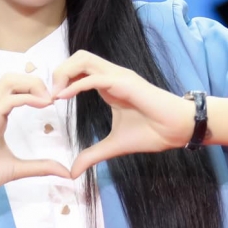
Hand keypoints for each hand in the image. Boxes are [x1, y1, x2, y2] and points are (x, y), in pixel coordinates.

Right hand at [0, 73, 70, 202]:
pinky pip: (9, 99)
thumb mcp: (16, 169)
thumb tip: (64, 172)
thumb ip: (40, 167)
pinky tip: (43, 105)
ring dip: (32, 85)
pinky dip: (28, 98)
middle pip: (12, 78)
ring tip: (48, 100)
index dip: (35, 90)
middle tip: (53, 98)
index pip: (14, 89)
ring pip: (10, 81)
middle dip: (36, 82)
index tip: (53, 102)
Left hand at [52, 50, 195, 178]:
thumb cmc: (152, 132)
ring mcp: (119, 76)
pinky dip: (76, 84)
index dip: (62, 79)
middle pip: (78, 57)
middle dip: (59, 71)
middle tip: (48, 95)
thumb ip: (92, 155)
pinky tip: (64, 97)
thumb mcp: (114, 146)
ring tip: (55, 94)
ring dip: (65, 73)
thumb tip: (73, 171)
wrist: (178, 130)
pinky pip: (95, 78)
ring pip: (84, 59)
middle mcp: (112, 75)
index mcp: (108, 84)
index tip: (49, 100)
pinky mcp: (125, 83)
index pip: (79, 69)